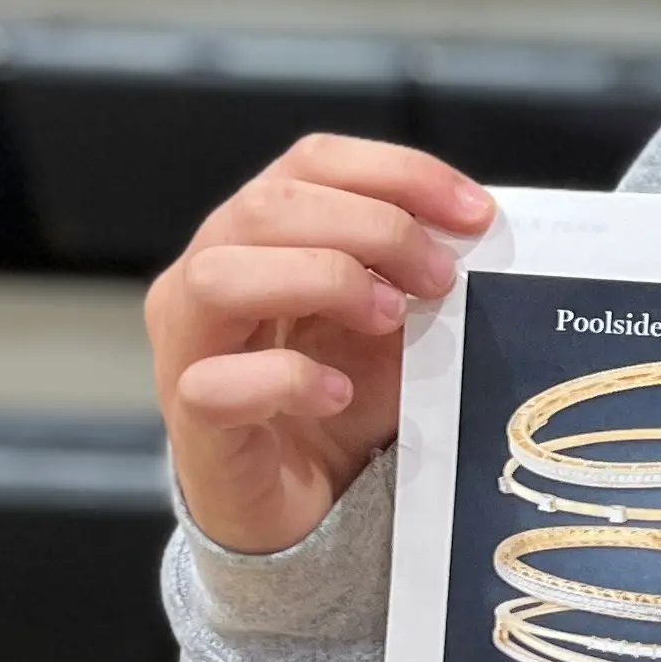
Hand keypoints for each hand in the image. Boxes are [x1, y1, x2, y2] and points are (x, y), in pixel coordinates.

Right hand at [146, 135, 493, 556]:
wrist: (300, 498)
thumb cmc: (339, 395)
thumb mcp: (391, 322)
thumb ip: (414, 273)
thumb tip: (472, 232)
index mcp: (255, 233)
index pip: (312, 163)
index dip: (397, 173)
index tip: (473, 213)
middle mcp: (205, 274)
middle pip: (269, 207)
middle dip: (373, 228)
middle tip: (441, 276)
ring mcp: (187, 345)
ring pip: (221, 276)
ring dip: (323, 282)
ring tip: (391, 318)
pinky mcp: (192, 418)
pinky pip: (218, 383)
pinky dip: (287, 379)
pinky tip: (338, 393)